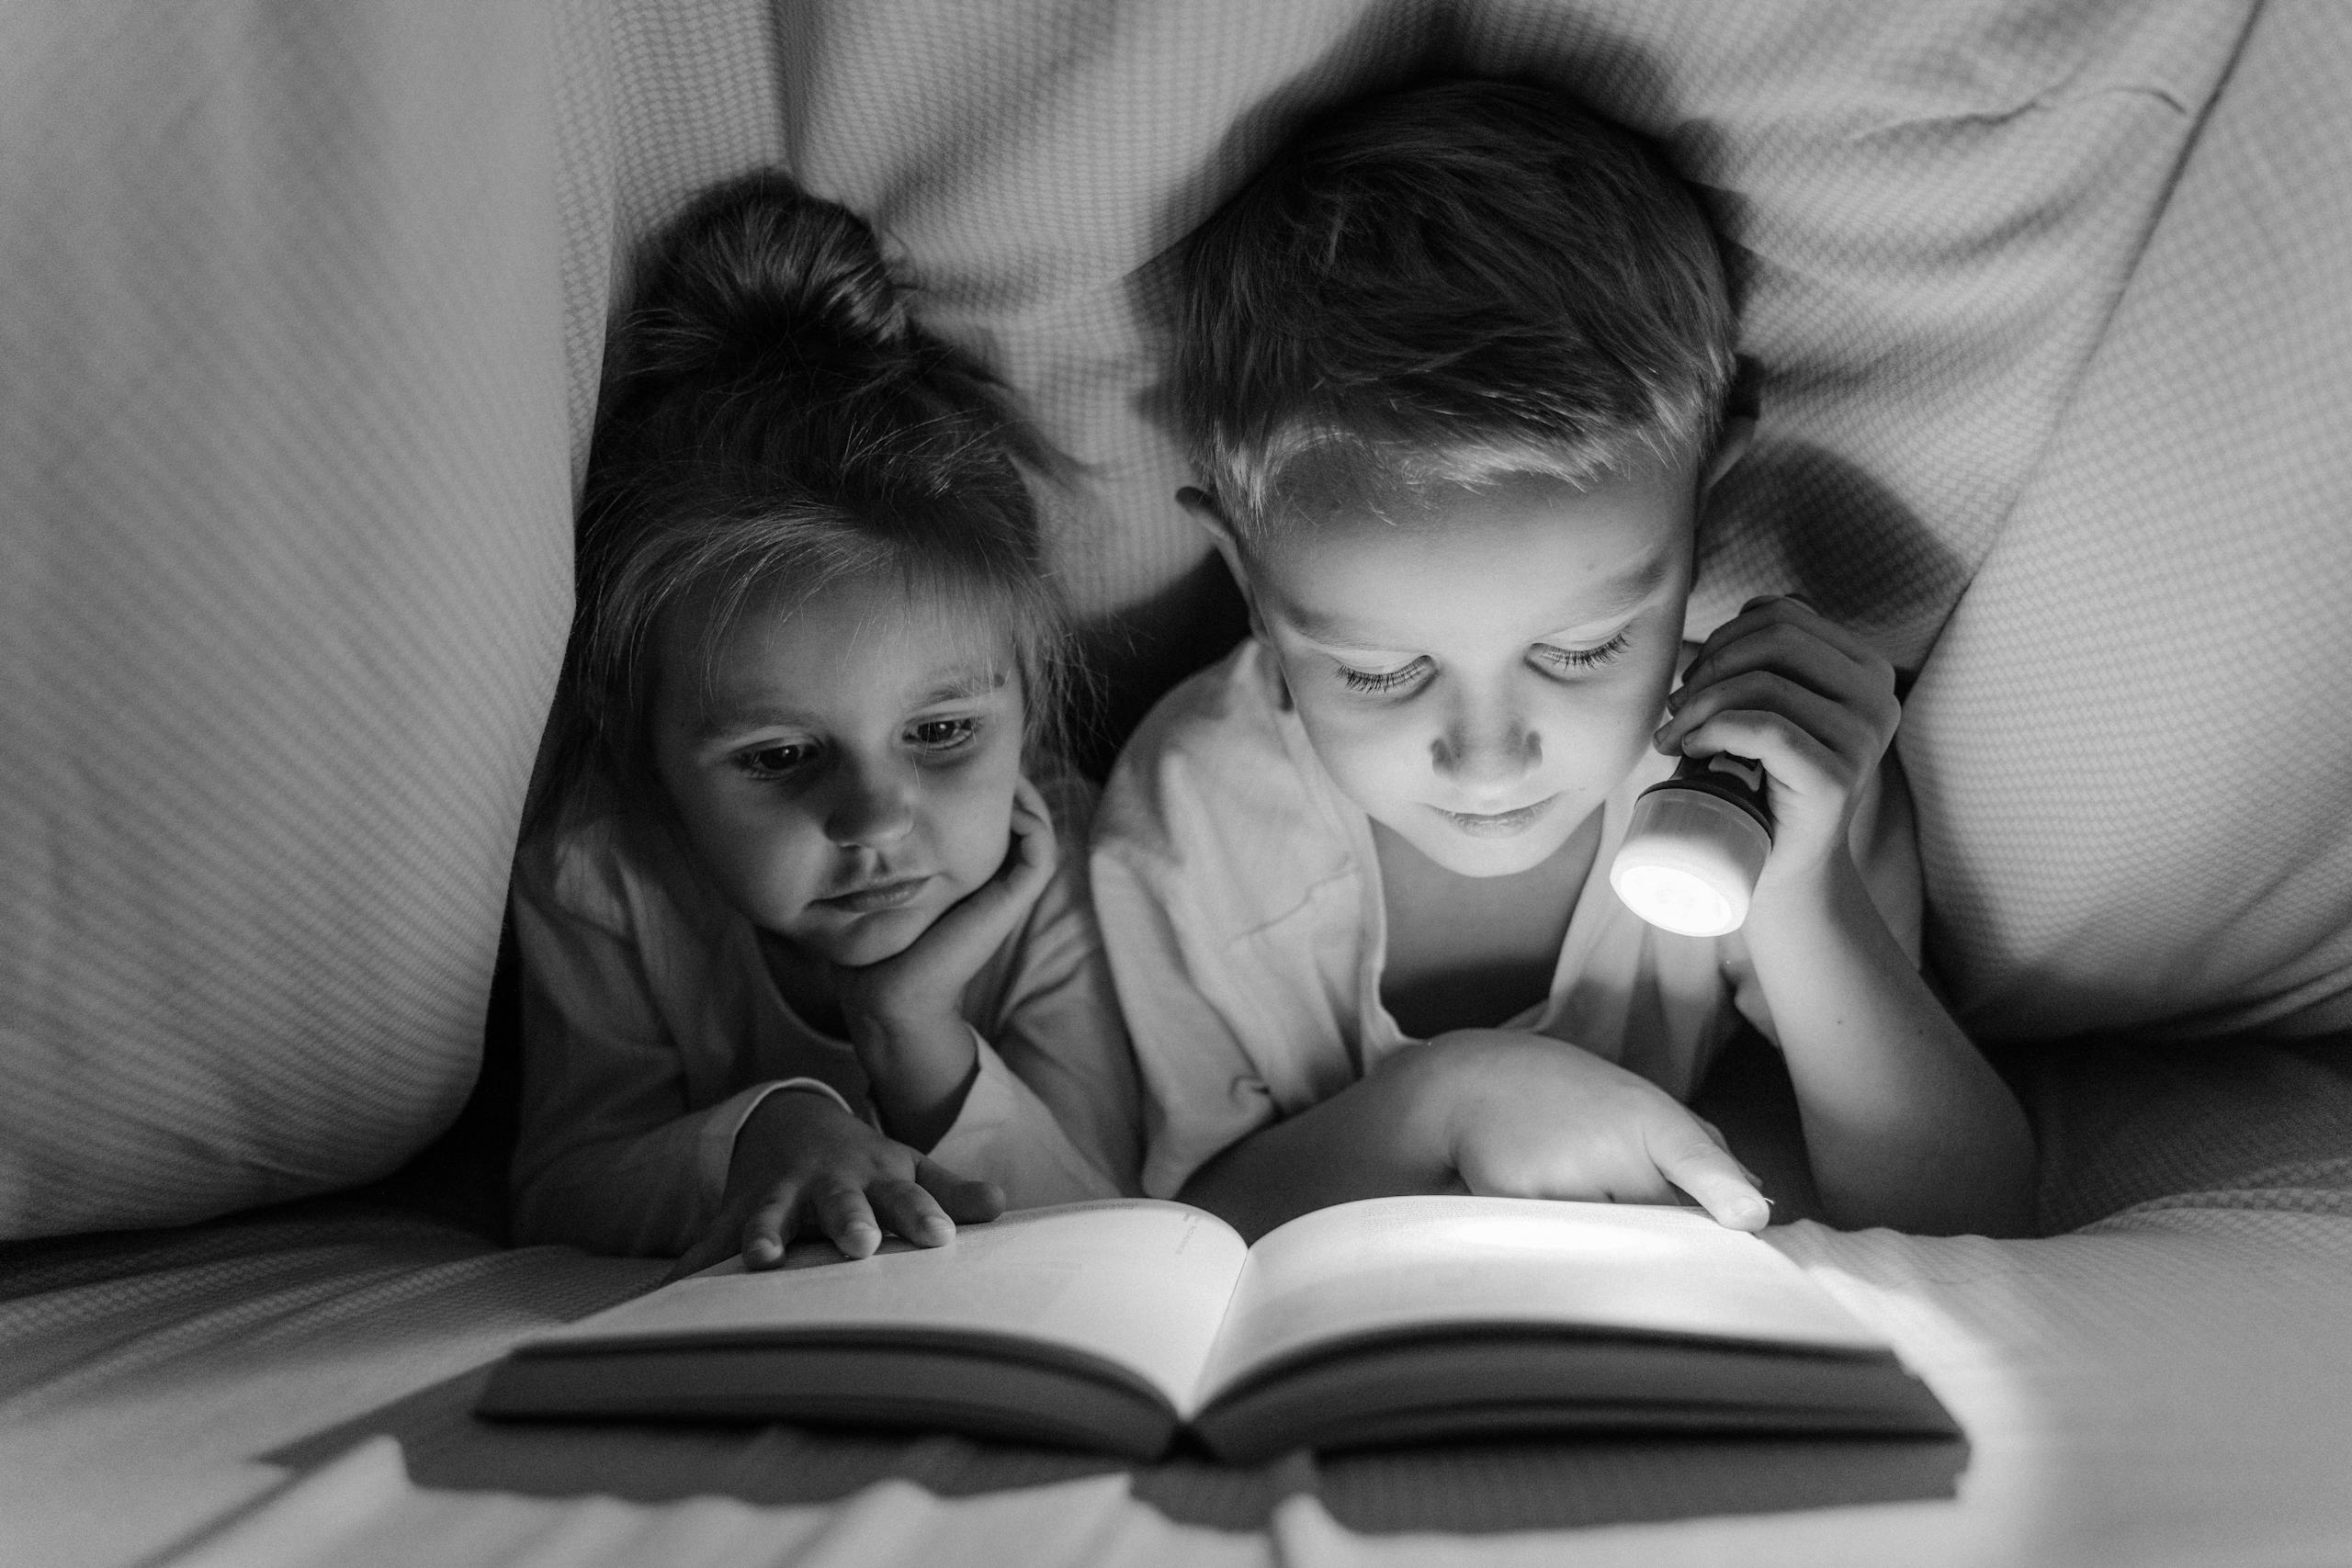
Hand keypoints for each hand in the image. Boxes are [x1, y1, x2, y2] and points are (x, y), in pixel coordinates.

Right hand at [670, 1087, 1004, 1278]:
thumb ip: (950, 1192)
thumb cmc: (864, 1163)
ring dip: (767, 1235)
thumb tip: (1002, 1206)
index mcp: (877, 1177)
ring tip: (762, 1259)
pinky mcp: (738, 1212)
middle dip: (848, 1221)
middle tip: (860, 1245)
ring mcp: (781, 1196)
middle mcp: (829, 1185)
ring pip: (773, 1215)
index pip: (907, 1198)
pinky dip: (689, 1269)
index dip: (922, 1216)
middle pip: (842, 1204)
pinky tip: (670, 1295)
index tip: (939, 1238)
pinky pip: (710, 1243)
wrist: (792, 1123)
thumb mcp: (909, 1167)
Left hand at [831, 777, 1057, 1143]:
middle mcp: (995, 874)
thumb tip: (871, 795)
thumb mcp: (884, 873)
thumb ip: (890, 843)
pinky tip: (1002, 799)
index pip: (995, 810)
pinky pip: (1041, 849)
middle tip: (985, 746)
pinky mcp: (1012, 900)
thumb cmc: (876, 934)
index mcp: (971, 868)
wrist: (883, 988)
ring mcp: (1008, 888)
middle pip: (1022, 810)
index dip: (986, 776)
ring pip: (1038, 824)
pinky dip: (1032, 818)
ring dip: (1024, 790)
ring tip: (998, 765)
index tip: (957, 748)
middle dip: (1006, 774)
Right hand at [1419, 1029, 1770, 1229]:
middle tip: (1616, 1191)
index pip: (1693, 1156)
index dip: (1722, 1189)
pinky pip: (1560, 1249)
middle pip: (1661, 1229)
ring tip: (1571, 1185)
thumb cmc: (1570, 1098)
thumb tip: (1755, 1205)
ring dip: (1608, 1239)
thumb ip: (1700, 1155)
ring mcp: (1561, 1178)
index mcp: (1645, 1118)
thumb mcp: (1639, 1105)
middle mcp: (1607, 1146)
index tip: (1750, 1217)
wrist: (1474, 1082)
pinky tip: (1538, 1195)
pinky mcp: (1516, 1203)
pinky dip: (1559, 1240)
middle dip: (1660, 1232)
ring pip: (1613, 1246)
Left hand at [1652, 595, 1899, 893]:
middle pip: (1775, 639)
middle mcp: (1878, 697)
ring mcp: (1862, 739)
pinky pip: (1764, 728)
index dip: (1725, 636)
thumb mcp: (1773, 705)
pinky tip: (1689, 749)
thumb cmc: (1763, 779)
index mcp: (1866, 669)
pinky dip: (1712, 730)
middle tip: (1676, 707)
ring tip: (1674, 735)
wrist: (1780, 863)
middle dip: (1710, 666)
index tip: (1693, 677)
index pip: (1785, 614)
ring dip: (1699, 704)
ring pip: (1764, 683)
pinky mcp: (1835, 778)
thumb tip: (1737, 617)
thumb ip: (1773, 657)